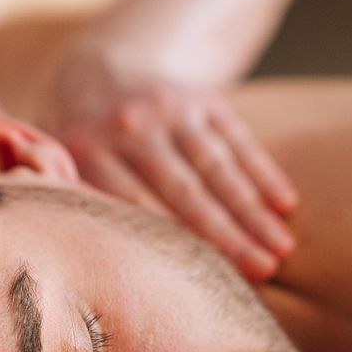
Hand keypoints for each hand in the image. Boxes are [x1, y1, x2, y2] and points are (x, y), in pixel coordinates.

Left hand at [47, 49, 297, 282]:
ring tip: (282, 248)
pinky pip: (238, 137)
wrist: (100, 70)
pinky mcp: (203, 97)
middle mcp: (130, 125)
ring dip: (253, 208)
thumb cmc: (85, 145)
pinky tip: (285, 203)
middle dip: (227, 233)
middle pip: (185, 189)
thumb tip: (102, 279)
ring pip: (217, 165)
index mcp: (88, 149)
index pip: (137, 204)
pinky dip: (263, 171)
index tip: (205, 281)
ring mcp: (170, 107)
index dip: (174, 242)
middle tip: (263, 270)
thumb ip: (81, 207)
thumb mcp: (65, 167)